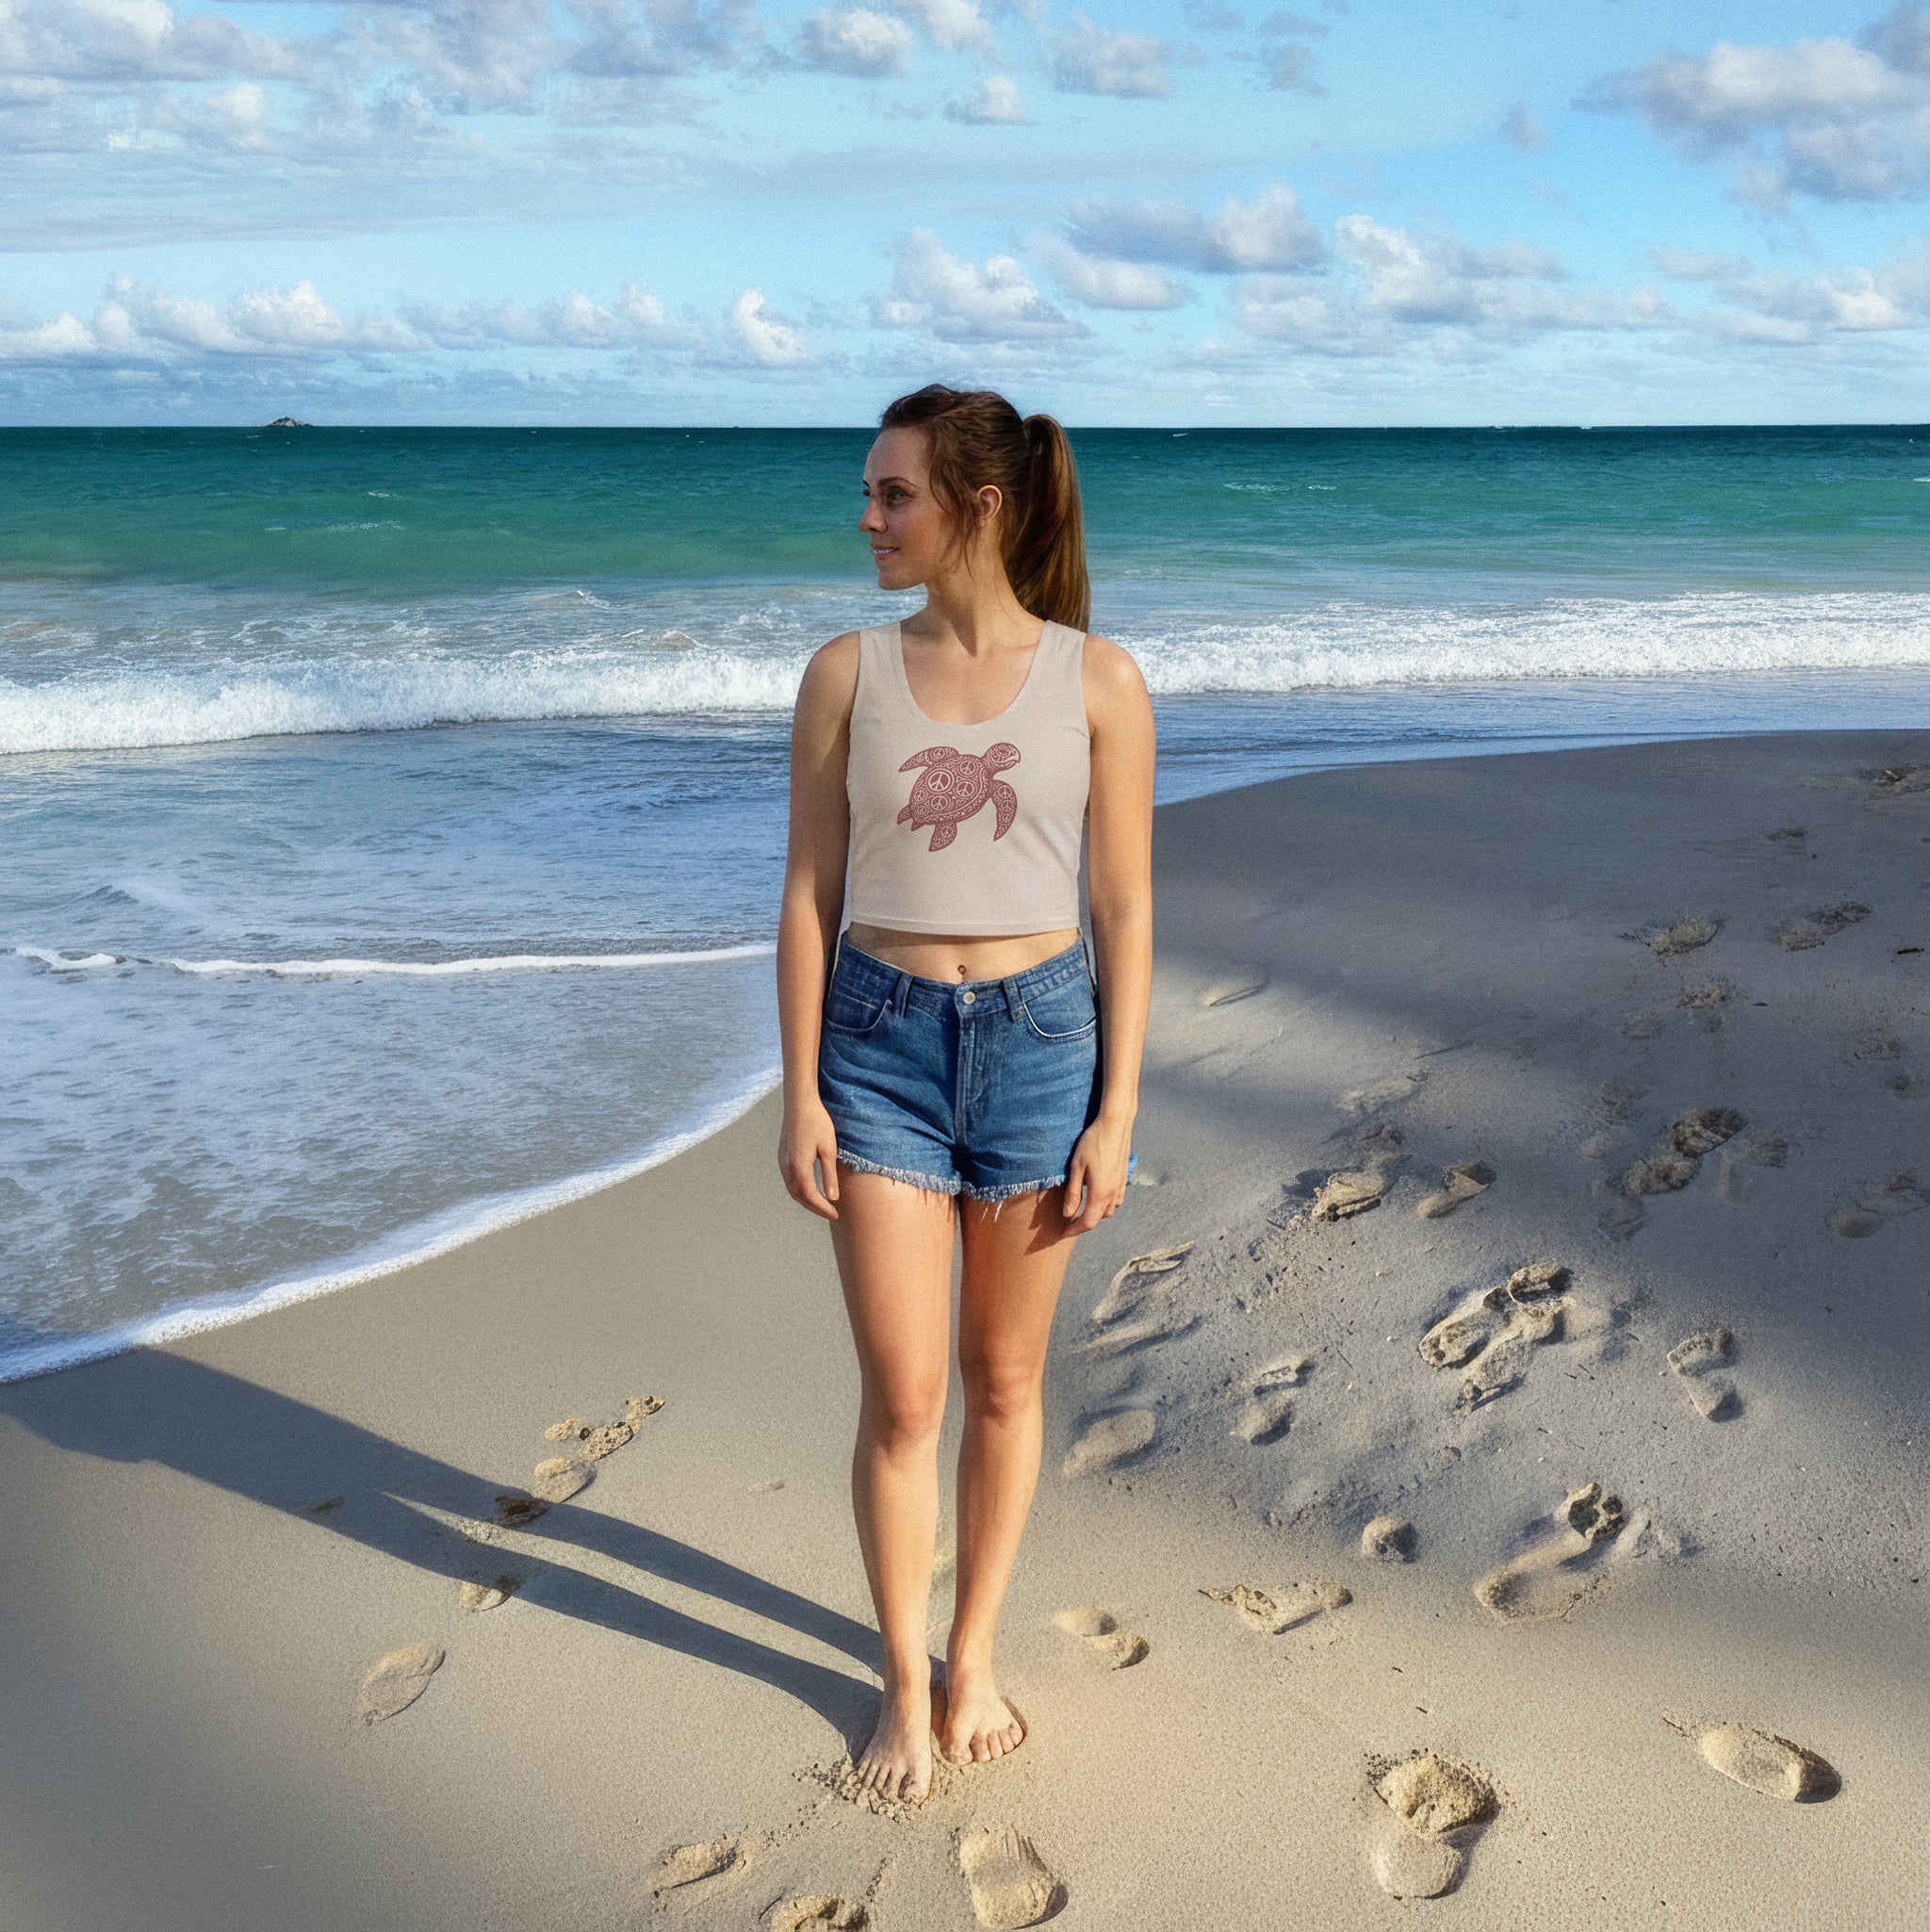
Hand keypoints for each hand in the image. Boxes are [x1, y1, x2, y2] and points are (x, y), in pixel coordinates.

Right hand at [779, 1100, 841, 1219]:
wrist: (799, 1102)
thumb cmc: (817, 1122)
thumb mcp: (829, 1148)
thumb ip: (829, 1175)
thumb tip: (833, 1198)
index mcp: (799, 1166)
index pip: (811, 1196)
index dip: (823, 1208)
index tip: (836, 1214)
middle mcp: (787, 1166)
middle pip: (799, 1196)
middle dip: (814, 1207)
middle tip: (830, 1213)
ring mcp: (782, 1161)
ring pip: (792, 1189)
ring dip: (806, 1200)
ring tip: (822, 1204)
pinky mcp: (782, 1155)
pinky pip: (789, 1179)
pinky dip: (800, 1189)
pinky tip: (810, 1188)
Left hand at [1061, 1113, 1131, 1233]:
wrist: (1115, 1125)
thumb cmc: (1092, 1143)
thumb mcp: (1076, 1167)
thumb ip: (1073, 1193)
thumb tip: (1067, 1214)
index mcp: (1100, 1192)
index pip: (1088, 1221)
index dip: (1074, 1230)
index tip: (1063, 1233)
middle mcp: (1113, 1193)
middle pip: (1099, 1218)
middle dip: (1084, 1223)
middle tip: (1069, 1222)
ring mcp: (1120, 1185)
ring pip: (1109, 1210)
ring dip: (1096, 1214)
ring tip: (1081, 1209)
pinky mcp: (1123, 1178)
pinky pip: (1116, 1199)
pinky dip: (1106, 1204)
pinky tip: (1097, 1196)